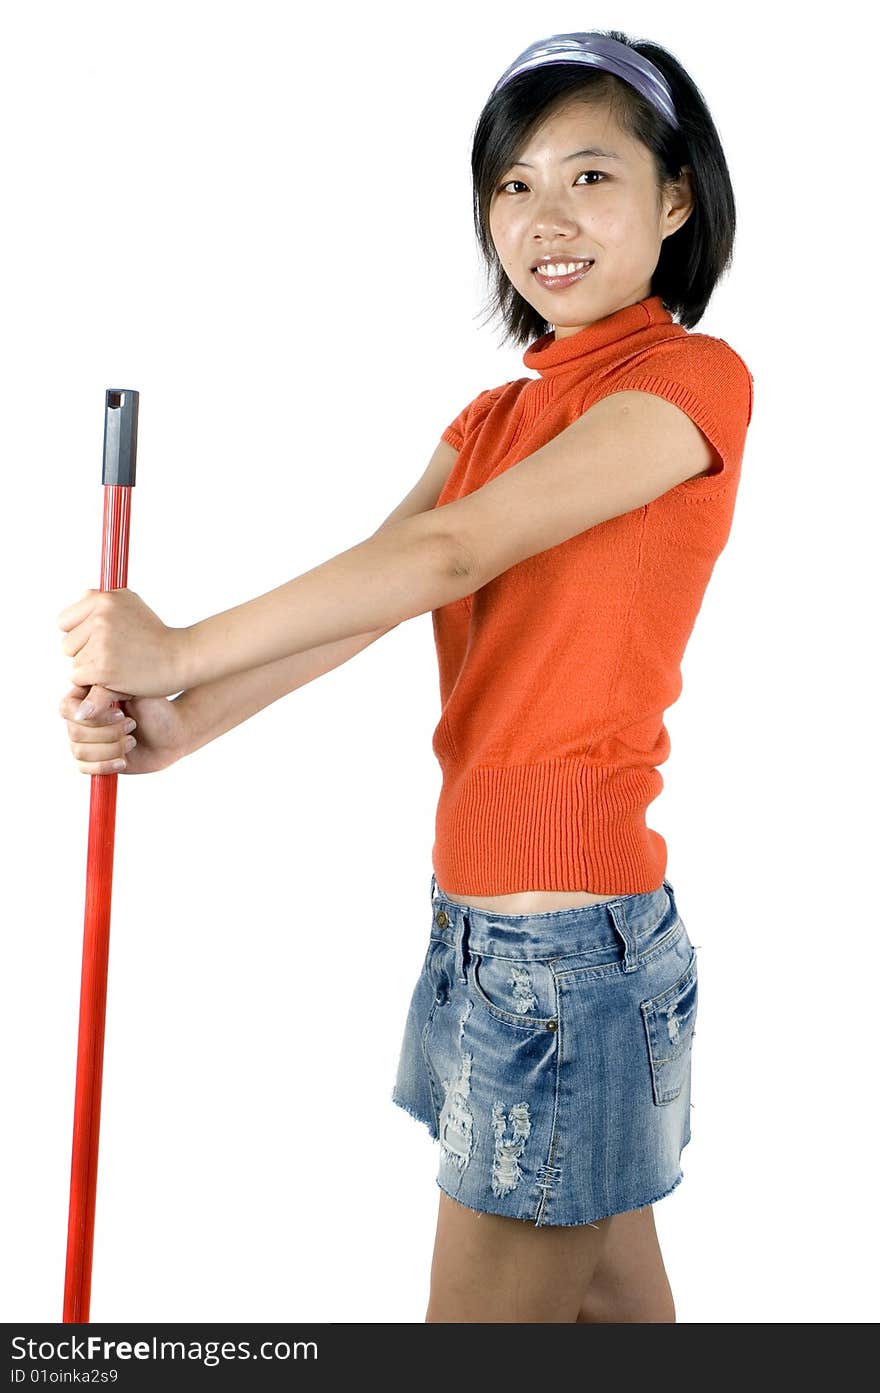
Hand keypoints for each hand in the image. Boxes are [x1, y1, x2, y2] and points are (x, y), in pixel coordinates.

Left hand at [57, 587, 190, 716]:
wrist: (181, 657)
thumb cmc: (156, 636)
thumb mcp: (130, 604)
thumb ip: (101, 604)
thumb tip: (77, 607)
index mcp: (104, 599)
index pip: (64, 621)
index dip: (79, 633)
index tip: (98, 639)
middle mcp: (100, 617)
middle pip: (68, 644)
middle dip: (86, 653)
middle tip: (115, 654)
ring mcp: (101, 643)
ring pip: (75, 663)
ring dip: (92, 669)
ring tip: (119, 664)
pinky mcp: (102, 668)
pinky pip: (80, 678)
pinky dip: (95, 682)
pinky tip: (117, 676)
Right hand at [59, 683, 190, 775]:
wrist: (173, 734)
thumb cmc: (157, 709)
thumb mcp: (134, 691)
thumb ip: (105, 693)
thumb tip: (82, 711)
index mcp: (89, 696)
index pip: (66, 708)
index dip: (91, 716)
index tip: (120, 714)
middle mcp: (84, 719)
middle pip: (75, 733)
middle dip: (109, 733)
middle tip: (132, 725)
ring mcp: (88, 740)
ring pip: (81, 752)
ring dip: (112, 748)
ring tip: (132, 740)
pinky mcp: (96, 760)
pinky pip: (84, 768)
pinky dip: (105, 766)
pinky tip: (123, 760)